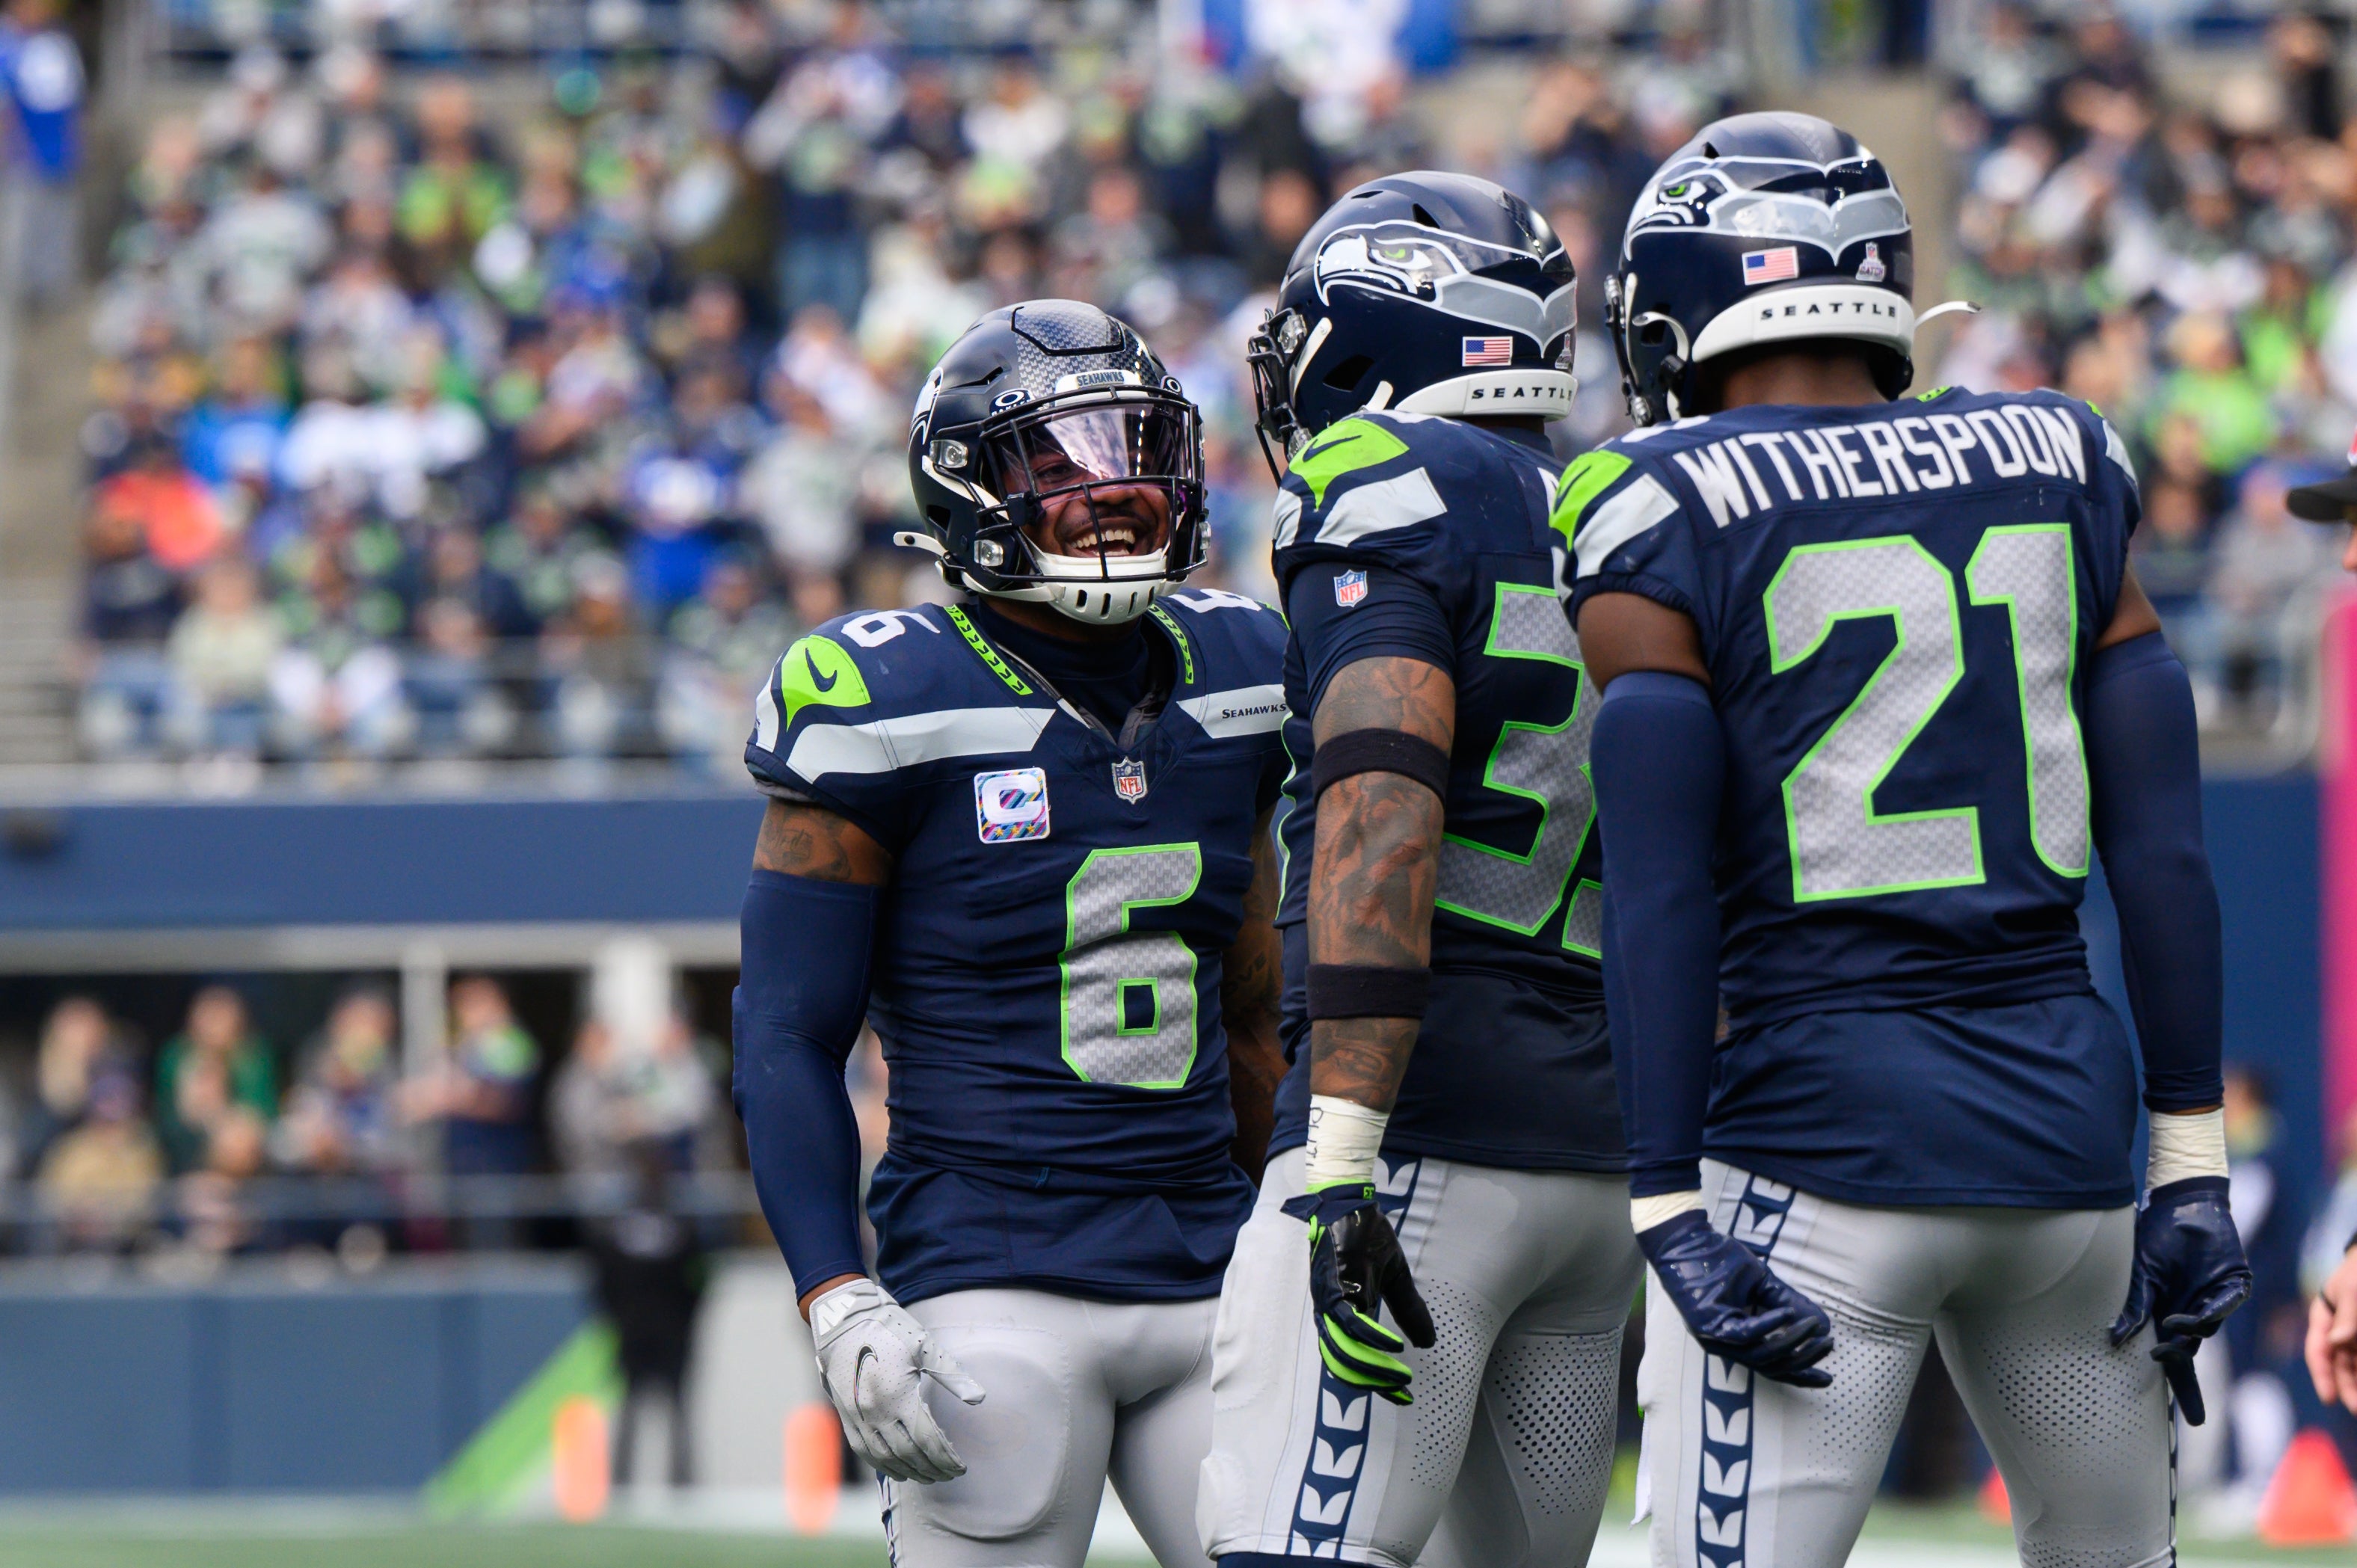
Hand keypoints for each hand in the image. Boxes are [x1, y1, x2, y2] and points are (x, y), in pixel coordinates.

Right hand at [808, 1278, 985, 1482]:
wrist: (843, 1319)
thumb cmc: (889, 1329)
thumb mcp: (925, 1346)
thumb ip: (952, 1375)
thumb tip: (979, 1398)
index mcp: (898, 1395)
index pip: (927, 1440)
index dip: (945, 1457)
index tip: (961, 1467)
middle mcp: (876, 1412)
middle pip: (908, 1454)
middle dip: (932, 1469)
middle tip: (949, 1475)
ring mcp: (858, 1417)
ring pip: (885, 1458)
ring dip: (909, 1472)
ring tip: (929, 1477)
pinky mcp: (846, 1416)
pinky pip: (864, 1451)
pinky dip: (883, 1466)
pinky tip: (898, 1471)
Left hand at [1282, 1180, 1435, 1404]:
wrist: (1351, 1200)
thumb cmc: (1366, 1236)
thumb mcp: (1395, 1276)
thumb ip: (1408, 1308)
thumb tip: (1427, 1342)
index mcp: (1341, 1311)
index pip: (1354, 1358)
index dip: (1377, 1381)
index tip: (1402, 1396)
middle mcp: (1329, 1311)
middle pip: (1344, 1363)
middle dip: (1372, 1383)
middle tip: (1399, 1393)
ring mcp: (1329, 1299)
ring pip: (1343, 1349)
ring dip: (1371, 1369)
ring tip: (1398, 1379)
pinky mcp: (1334, 1284)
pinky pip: (1350, 1321)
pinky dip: (1371, 1340)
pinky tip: (1395, 1349)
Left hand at [1638, 1209, 1833, 1387]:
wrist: (1684, 1238)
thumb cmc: (1720, 1259)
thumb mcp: (1762, 1284)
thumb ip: (1788, 1304)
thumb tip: (1822, 1325)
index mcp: (1734, 1339)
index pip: (1772, 1367)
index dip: (1800, 1375)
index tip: (1828, 1379)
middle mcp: (1723, 1345)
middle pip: (1770, 1367)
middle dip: (1803, 1360)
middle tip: (1827, 1344)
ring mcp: (1713, 1337)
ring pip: (1759, 1355)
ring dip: (1791, 1342)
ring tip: (1813, 1328)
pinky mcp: (1705, 1324)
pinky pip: (1743, 1334)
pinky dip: (1768, 1326)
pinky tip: (1787, 1314)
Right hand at [2109, 1176, 2251, 1425]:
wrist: (2181, 1202)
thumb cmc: (2154, 1235)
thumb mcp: (2138, 1275)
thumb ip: (2132, 1306)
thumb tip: (2112, 1338)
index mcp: (2164, 1311)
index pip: (2166, 1354)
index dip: (2168, 1383)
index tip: (2167, 1417)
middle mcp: (2188, 1310)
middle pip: (2189, 1355)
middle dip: (2190, 1388)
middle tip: (2195, 1419)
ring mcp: (2212, 1300)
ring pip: (2203, 1331)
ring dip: (2185, 1336)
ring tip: (2168, 1330)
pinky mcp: (2233, 1286)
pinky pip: (2223, 1306)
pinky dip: (2205, 1314)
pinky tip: (2183, 1319)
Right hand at [2305, 1241, 2356, 1412]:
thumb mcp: (2353, 1290)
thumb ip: (2347, 1318)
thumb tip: (2337, 1343)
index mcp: (2324, 1318)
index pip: (2319, 1350)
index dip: (2323, 1376)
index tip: (2330, 1399)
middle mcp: (2340, 1330)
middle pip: (2340, 1364)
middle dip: (2348, 1388)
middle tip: (2356, 1409)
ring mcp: (2356, 1335)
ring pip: (2356, 1364)